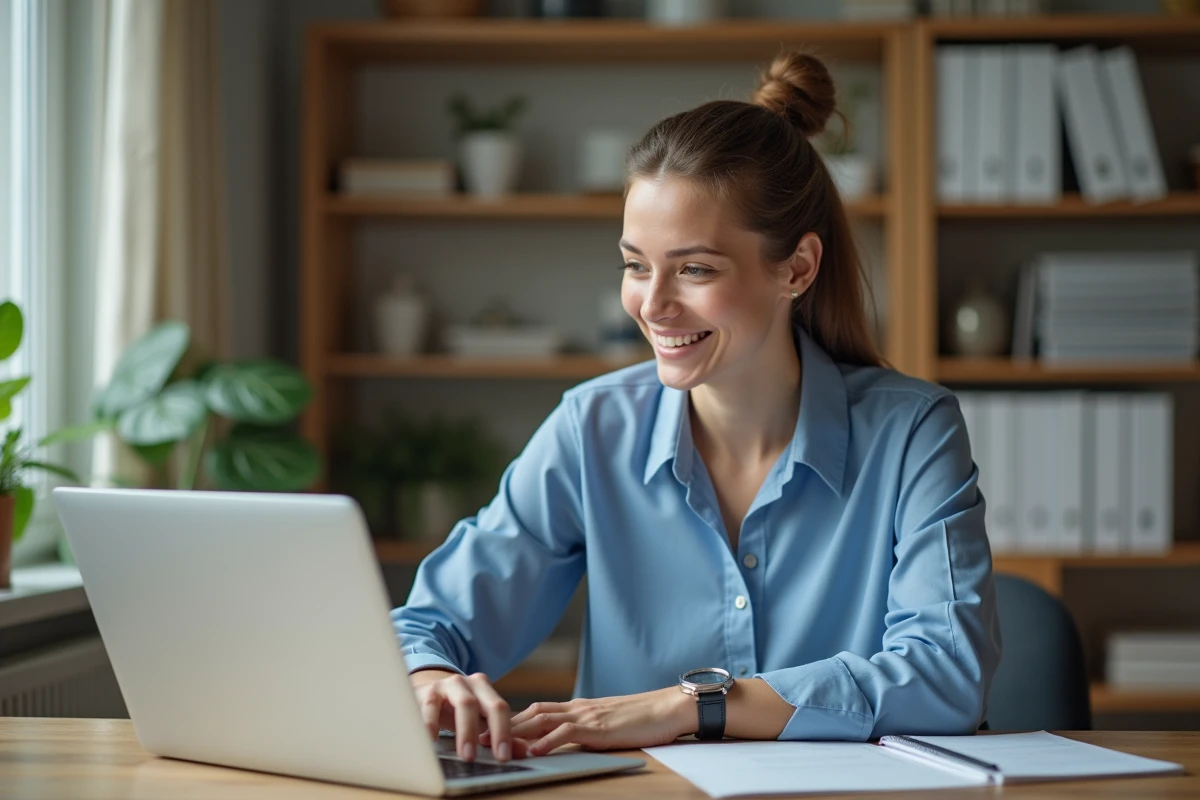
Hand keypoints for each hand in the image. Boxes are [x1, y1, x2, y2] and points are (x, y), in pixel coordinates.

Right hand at [409, 670, 530, 762]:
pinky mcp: (424, 692)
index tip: (503, 756)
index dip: (502, 732)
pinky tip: (431, 742)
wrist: (426, 692)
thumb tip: (523, 750)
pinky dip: (430, 725)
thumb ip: (500, 734)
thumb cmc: (456, 711)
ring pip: (454, 704)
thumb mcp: (477, 721)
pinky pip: (428, 707)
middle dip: (475, 732)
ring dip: (459, 730)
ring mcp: (444, 685)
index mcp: (483, 688)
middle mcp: (465, 682)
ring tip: (460, 754)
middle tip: (475, 758)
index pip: (498, 707)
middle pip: (474, 703)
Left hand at [483, 686, 693, 756]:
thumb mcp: (605, 725)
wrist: (668, 708)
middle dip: (503, 724)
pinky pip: (568, 732)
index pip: (536, 710)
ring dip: (517, 732)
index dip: (510, 719)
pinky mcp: (600, 726)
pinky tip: (534, 750)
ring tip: (497, 744)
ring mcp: (587, 715)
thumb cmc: (641, 719)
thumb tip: (562, 743)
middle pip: (531, 712)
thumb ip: (583, 731)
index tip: (488, 728)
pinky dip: (549, 740)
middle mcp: (577, 707)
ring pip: (543, 719)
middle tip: (478, 736)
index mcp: (577, 707)